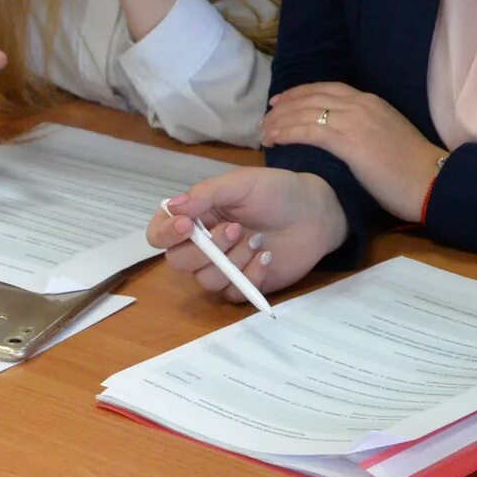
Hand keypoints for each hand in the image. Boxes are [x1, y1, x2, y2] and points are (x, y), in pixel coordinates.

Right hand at [147, 169, 343, 299]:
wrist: (315, 213)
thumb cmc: (276, 192)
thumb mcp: (241, 183)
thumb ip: (205, 194)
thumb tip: (172, 207)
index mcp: (195, 216)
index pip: (160, 233)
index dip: (165, 234)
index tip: (186, 226)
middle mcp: (203, 244)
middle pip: (178, 262)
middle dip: (207, 249)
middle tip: (237, 229)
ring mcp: (223, 267)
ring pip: (206, 280)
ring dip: (232, 261)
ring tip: (258, 241)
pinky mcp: (244, 285)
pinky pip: (232, 293)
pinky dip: (250, 276)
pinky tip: (266, 257)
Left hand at [259, 82, 443, 219]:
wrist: (432, 180)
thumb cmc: (413, 168)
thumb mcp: (388, 135)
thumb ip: (365, 128)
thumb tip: (345, 136)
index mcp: (371, 101)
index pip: (327, 89)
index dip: (300, 93)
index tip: (281, 101)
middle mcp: (361, 104)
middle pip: (312, 96)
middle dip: (284, 105)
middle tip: (265, 117)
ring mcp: (355, 121)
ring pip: (306, 112)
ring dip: (280, 121)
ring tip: (264, 132)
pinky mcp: (349, 142)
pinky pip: (309, 131)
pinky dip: (287, 132)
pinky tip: (274, 139)